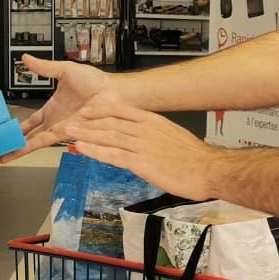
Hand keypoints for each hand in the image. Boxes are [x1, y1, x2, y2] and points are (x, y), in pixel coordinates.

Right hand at [10, 56, 116, 156]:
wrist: (113, 92)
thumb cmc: (96, 82)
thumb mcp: (64, 70)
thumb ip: (44, 67)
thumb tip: (26, 58)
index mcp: (53, 108)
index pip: (31, 121)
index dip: (19, 127)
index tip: (7, 132)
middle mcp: (56, 121)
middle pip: (31, 135)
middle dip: (15, 143)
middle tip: (1, 150)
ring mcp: (62, 129)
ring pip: (36, 142)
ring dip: (21, 149)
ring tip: (6, 155)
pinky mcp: (68, 133)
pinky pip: (48, 141)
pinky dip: (34, 146)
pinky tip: (22, 151)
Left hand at [67, 98, 227, 200]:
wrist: (209, 169)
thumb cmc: (195, 157)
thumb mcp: (173, 136)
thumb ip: (154, 135)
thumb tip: (141, 138)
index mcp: (152, 121)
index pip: (121, 111)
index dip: (101, 110)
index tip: (87, 111)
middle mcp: (144, 130)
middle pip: (110, 123)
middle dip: (87, 122)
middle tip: (70, 121)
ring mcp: (142, 145)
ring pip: (108, 137)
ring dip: (86, 134)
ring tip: (69, 132)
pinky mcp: (141, 163)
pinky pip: (113, 155)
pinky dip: (96, 151)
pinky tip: (83, 149)